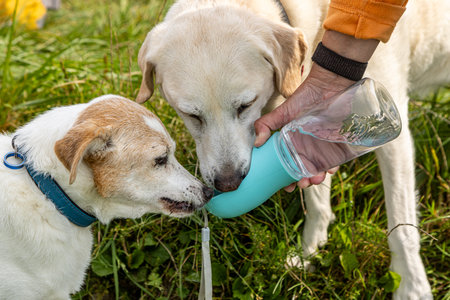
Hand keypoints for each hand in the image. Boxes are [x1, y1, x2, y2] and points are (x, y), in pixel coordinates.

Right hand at [254, 64, 353, 189]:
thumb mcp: (282, 111)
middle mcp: (307, 149)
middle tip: (302, 183)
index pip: (288, 166)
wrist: (329, 85)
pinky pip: (337, 160)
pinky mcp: (338, 144)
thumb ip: (266, 125)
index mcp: (292, 145)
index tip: (287, 188)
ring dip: (317, 177)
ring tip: (315, 178)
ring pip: (320, 169)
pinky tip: (331, 169)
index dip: (286, 179)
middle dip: (303, 181)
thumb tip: (257, 144)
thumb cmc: (305, 98)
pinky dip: (334, 167)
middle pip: (304, 171)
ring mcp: (323, 147)